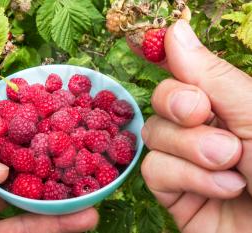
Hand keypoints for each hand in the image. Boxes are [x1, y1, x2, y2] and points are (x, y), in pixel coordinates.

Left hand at [0, 140, 97, 232]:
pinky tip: (81, 220)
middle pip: (16, 186)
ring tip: (90, 196)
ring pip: (30, 215)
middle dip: (46, 176)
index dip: (17, 147)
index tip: (45, 137)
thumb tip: (1, 166)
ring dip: (62, 206)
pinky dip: (57, 228)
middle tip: (74, 164)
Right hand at [133, 20, 251, 231]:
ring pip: (153, 133)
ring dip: (190, 148)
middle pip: (161, 99)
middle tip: (202, 113)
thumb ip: (213, 76)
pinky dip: (186, 177)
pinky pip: (152, 170)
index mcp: (226, 102)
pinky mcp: (172, 189)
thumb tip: (174, 31)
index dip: (165, 56)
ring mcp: (183, 158)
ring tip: (230, 165)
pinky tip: (222, 189)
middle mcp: (202, 127)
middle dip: (179, 104)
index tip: (148, 45)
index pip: (185, 71)